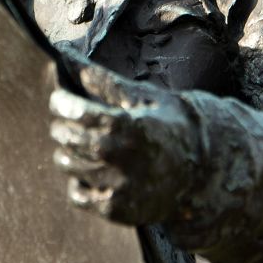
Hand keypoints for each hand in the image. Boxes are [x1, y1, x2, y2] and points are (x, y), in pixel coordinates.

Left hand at [49, 62, 199, 225]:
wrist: (202, 168)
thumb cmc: (168, 123)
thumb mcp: (141, 95)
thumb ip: (101, 79)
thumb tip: (65, 53)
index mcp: (124, 123)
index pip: (72, 110)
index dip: (61, 101)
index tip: (60, 98)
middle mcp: (117, 156)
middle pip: (65, 136)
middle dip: (63, 124)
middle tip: (73, 120)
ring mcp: (116, 185)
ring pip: (67, 163)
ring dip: (69, 151)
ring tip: (86, 143)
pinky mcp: (116, 209)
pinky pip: (76, 194)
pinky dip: (79, 181)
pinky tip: (94, 170)